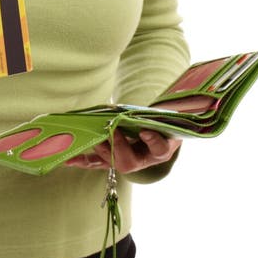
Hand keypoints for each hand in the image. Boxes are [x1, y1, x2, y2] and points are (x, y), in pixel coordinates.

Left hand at [63, 95, 213, 173]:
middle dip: (118, 146)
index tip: (145, 130)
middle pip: (129, 163)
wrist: (159, 132)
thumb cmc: (164, 121)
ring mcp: (128, 161)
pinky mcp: (113, 159)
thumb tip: (188, 94)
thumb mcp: (168, 115)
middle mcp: (144, 160)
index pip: (158, 149)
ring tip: (91, 139)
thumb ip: (167, 110)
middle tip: (111, 130)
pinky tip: (68, 158)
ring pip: (113, 163)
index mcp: (161, 148)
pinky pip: (97, 163)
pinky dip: (83, 160)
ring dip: (100, 150)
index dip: (153, 141)